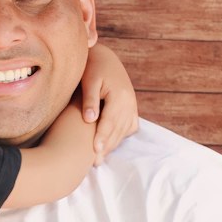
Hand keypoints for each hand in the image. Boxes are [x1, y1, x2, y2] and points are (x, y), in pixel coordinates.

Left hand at [80, 42, 137, 162]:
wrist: (105, 58)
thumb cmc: (93, 67)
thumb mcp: (89, 80)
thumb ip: (90, 99)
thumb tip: (89, 119)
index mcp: (120, 95)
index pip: (110, 121)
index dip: (103, 137)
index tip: (95, 151)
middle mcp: (129, 102)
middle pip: (118, 129)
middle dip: (107, 146)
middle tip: (94, 162)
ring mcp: (132, 105)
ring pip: (123, 130)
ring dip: (113, 144)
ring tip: (99, 158)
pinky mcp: (131, 107)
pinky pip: (128, 126)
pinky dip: (120, 136)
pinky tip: (110, 145)